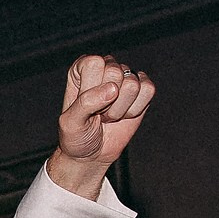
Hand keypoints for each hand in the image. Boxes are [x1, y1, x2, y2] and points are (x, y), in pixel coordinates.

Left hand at [48, 54, 153, 193]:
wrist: (92, 154)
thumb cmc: (77, 136)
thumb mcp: (70, 123)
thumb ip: (86, 103)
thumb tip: (113, 89)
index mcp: (81, 68)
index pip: (94, 63)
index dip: (92, 89)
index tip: (85, 106)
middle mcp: (104, 67)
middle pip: (116, 72)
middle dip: (108, 102)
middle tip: (98, 113)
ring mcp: (125, 77)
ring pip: (133, 84)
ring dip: (120, 108)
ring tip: (108, 115)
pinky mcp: (141, 89)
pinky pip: (148, 90)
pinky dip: (136, 109)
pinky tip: (124, 114)